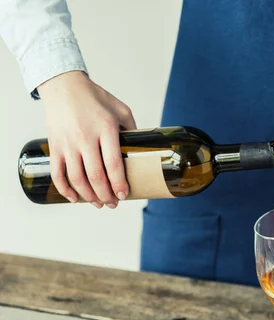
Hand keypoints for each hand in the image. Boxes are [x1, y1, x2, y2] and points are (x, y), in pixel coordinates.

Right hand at [38, 71, 135, 208]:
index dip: (119, 184)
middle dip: (106, 195)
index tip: (124, 195)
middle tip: (113, 204)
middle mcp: (85, 137)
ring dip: (89, 196)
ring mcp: (68, 143)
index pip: (114, 164)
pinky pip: (57, 173)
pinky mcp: (54, 146)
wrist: (63, 84)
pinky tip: (75, 198)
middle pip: (96, 176)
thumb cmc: (94, 98)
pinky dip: (65, 189)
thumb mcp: (119, 108)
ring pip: (77, 178)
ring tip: (98, 204)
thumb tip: (143, 151)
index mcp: (105, 128)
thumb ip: (132, 129)